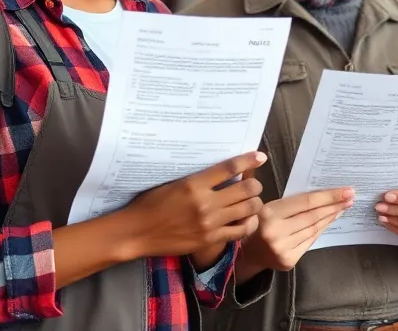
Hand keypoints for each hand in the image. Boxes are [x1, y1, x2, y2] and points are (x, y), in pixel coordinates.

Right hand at [125, 152, 265, 258]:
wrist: (138, 232)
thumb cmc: (151, 204)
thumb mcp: (174, 183)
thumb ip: (198, 179)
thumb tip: (222, 171)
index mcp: (194, 184)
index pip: (229, 168)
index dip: (248, 160)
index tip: (259, 156)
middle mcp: (205, 202)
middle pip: (246, 189)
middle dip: (254, 185)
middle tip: (253, 185)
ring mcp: (210, 223)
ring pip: (248, 209)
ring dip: (254, 202)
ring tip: (251, 201)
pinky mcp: (210, 240)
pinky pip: (241, 231)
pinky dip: (249, 223)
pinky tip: (247, 219)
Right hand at [238, 188, 353, 279]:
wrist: (247, 252)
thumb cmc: (259, 222)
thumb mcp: (265, 205)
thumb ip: (288, 197)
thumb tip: (318, 186)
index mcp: (268, 213)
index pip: (305, 202)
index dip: (328, 196)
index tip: (346, 190)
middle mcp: (275, 232)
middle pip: (313, 216)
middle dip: (334, 205)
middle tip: (350, 196)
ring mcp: (282, 249)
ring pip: (313, 229)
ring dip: (330, 217)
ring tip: (342, 207)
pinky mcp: (288, 261)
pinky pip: (310, 241)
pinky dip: (321, 229)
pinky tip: (329, 220)